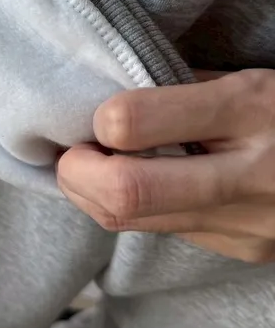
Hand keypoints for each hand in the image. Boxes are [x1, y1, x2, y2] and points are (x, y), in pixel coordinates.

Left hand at [57, 69, 274, 262]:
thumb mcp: (257, 76)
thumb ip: (188, 85)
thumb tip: (114, 93)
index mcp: (249, 109)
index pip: (132, 123)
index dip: (98, 120)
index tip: (93, 113)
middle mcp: (247, 176)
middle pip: (124, 194)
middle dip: (76, 174)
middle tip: (71, 151)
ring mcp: (247, 225)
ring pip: (134, 223)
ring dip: (93, 195)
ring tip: (92, 165)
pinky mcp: (244, 251)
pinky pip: (166, 232)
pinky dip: (133, 209)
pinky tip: (136, 183)